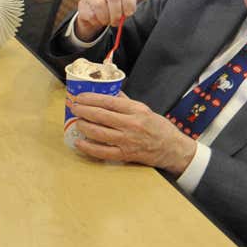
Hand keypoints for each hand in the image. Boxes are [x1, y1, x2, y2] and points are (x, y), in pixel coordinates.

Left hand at [69, 90, 196, 175]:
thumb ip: (125, 102)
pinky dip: (88, 147)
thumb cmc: (159, 128)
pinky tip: (79, 142)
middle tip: (73, 106)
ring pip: (99, 132)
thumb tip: (109, 92)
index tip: (80, 96)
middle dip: (83, 110)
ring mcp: (127, 140)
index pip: (108, 101)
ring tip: (77, 121)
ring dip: (84, 126)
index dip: (91, 98)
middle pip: (101, 115)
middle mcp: (131, 124)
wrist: (172, 149)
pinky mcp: (125, 155)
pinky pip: (102, 152)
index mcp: (136, 110)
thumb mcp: (144, 109)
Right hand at [74, 0, 143, 42]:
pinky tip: (98, 20)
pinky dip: (97, 21)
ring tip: (108, 21)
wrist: (96, 14)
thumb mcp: (126, 2)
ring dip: (106, 18)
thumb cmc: (114, 7)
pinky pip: (91, 14)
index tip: (130, 13)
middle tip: (118, 21)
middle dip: (117, 13)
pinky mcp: (82, 2)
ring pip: (100, 5)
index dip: (129, 0)